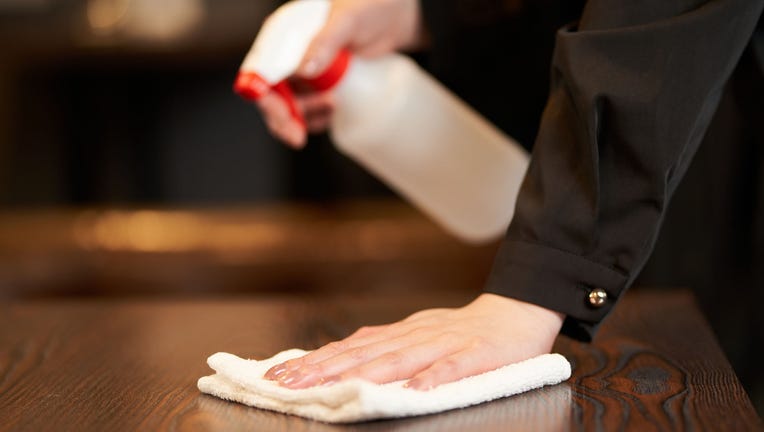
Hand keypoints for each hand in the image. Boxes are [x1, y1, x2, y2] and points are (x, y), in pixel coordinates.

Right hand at [256, 0, 426, 148]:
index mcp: (283, 33)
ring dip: (304, 118)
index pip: (260, 69)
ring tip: (333, 106)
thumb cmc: (371, 6)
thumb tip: (304, 71)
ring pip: (291, 107)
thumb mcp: (347, 21)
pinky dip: (318, 118)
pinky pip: (311, 110)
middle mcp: (289, 54)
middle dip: (282, 118)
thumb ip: (324, 42)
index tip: (279, 115)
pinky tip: (334, 113)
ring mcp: (306, 71)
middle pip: (272, 94)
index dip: (263, 95)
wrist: (397, 15)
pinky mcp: (323, 85)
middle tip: (297, 136)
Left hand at [264, 294, 564, 390]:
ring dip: (364, 374)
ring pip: (400, 358)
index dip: (316, 361)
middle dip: (324, 369)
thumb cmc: (464, 331)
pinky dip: (435, 377)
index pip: (351, 347)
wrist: (516, 312)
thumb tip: (339, 356)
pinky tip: (416, 391)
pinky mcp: (478, 353)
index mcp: (401, 332)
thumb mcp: (417, 334)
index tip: (281, 375)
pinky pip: (454, 367)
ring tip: (335, 389)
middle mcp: (416, 334)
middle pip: (365, 353)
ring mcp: (446, 342)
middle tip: (290, 384)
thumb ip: (383, 345)